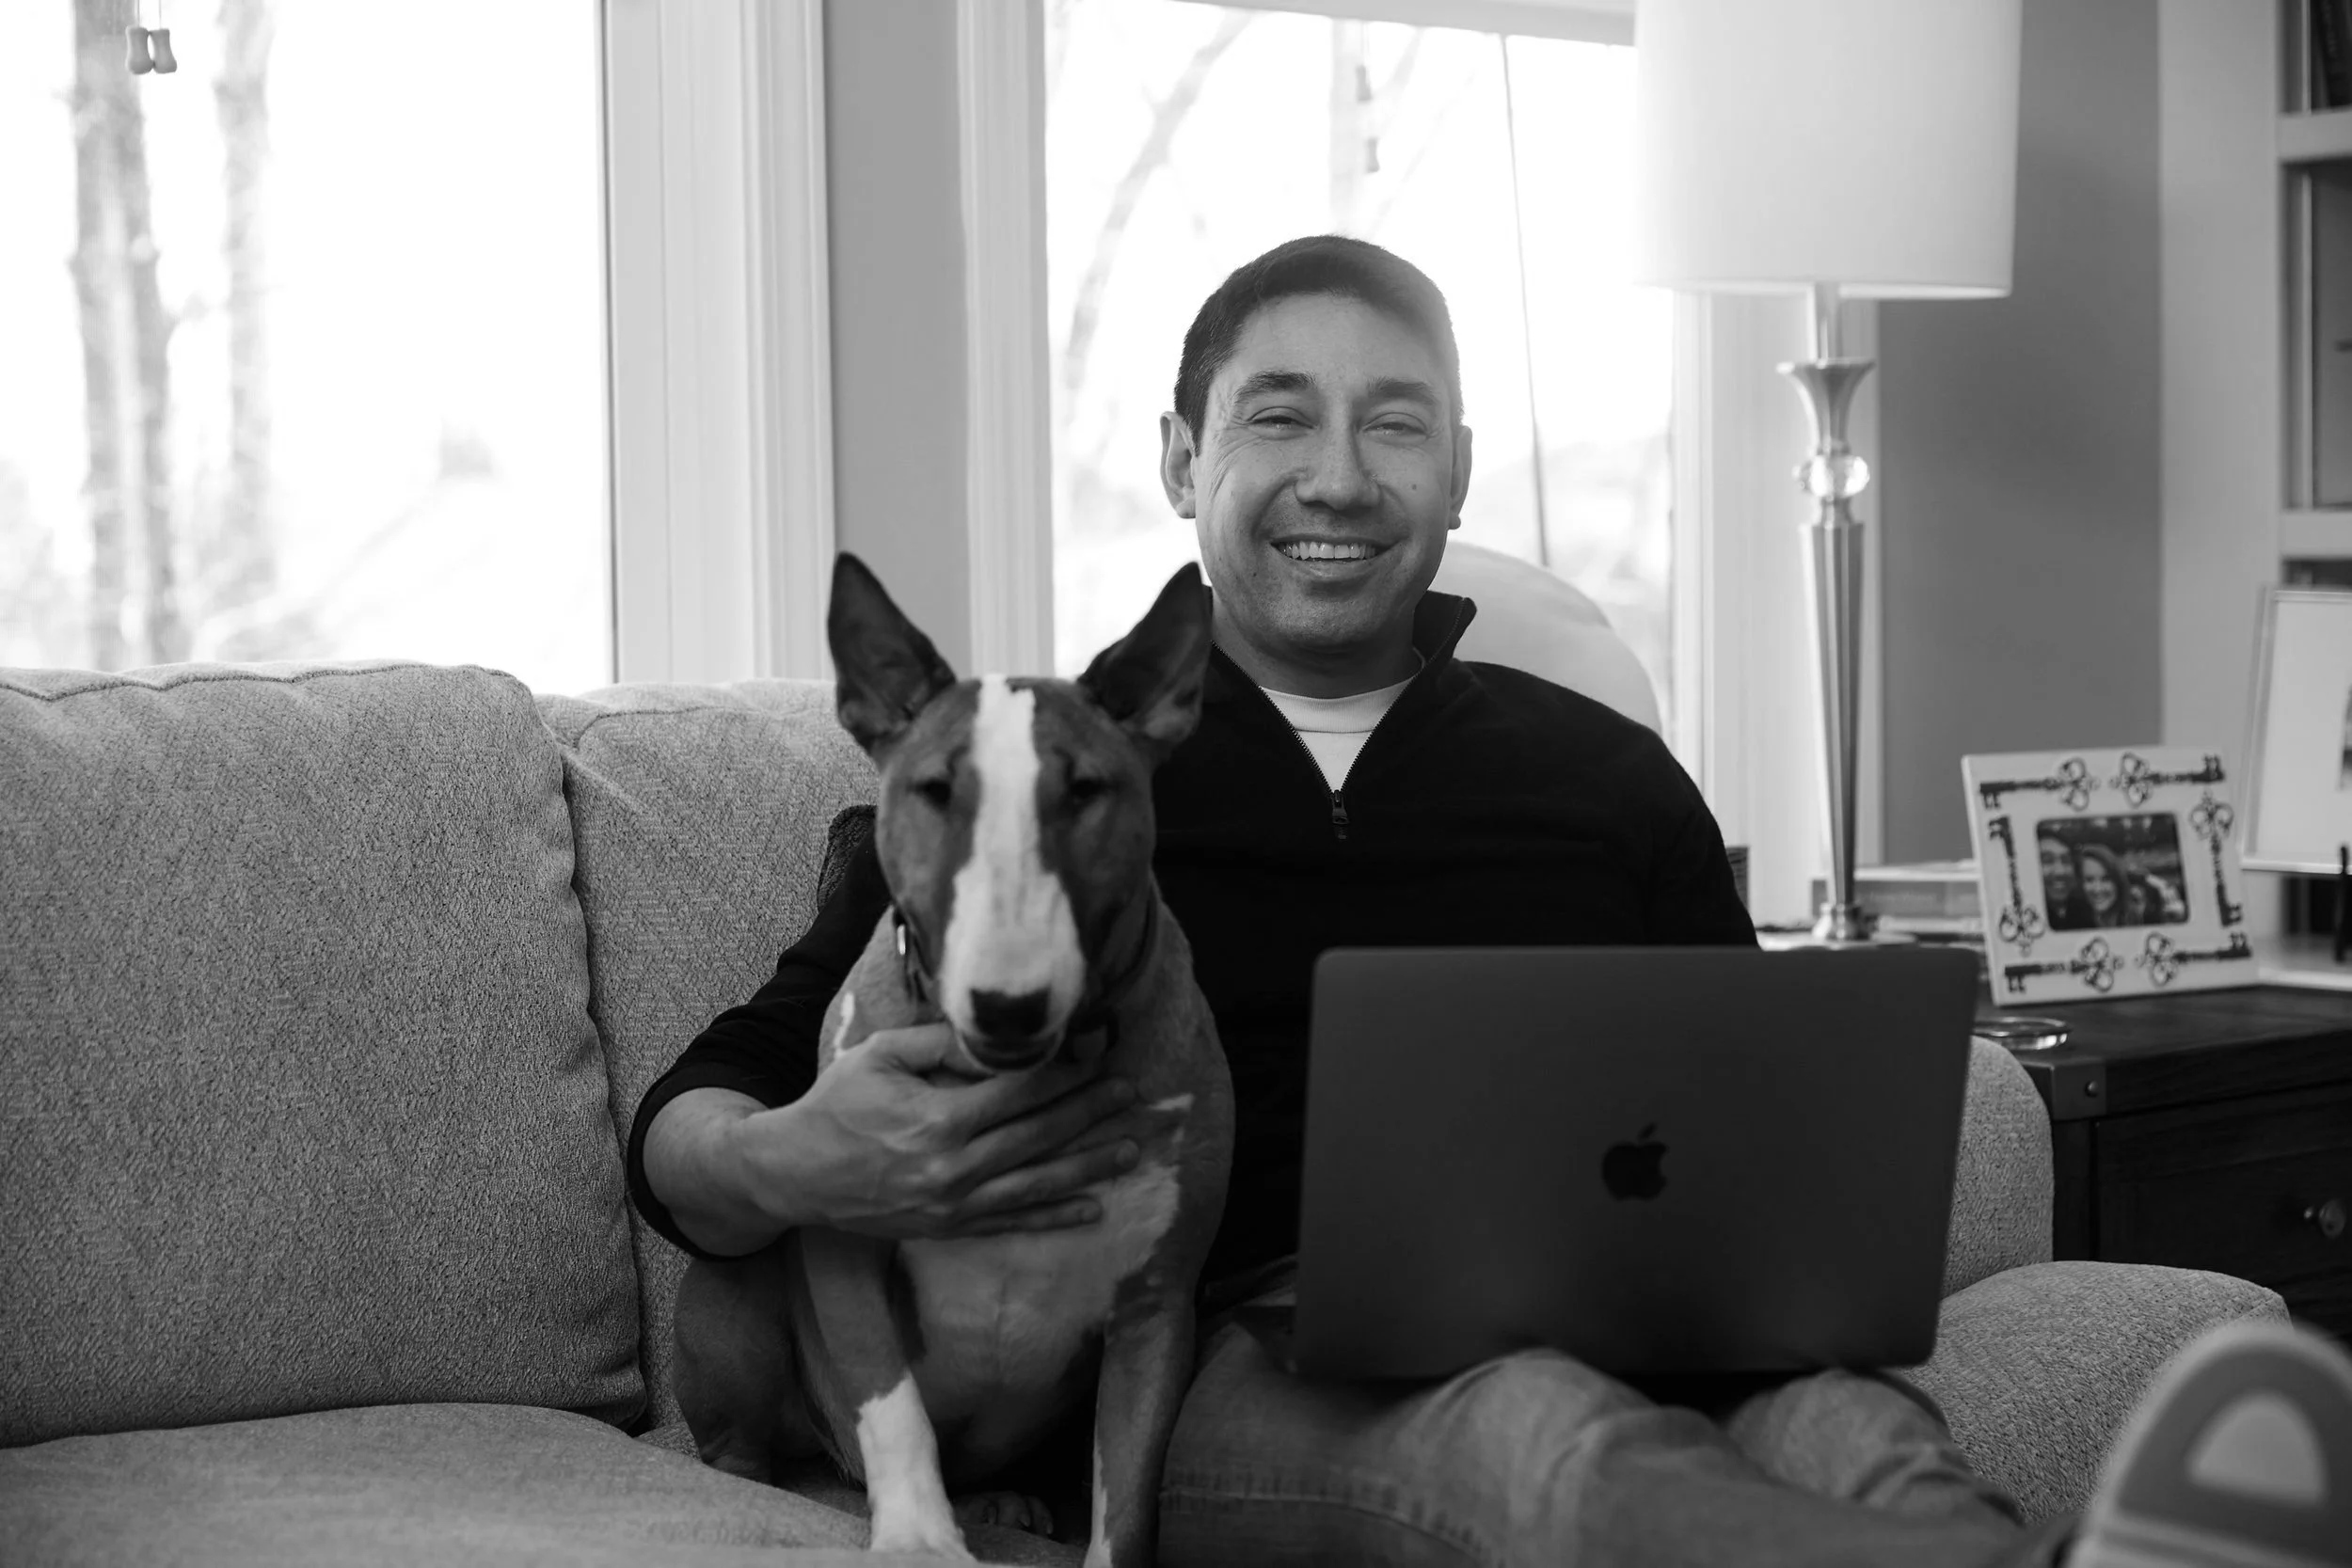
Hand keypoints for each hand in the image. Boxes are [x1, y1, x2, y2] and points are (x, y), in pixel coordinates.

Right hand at [738, 1021, 1141, 1240]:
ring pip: (1036, 1184)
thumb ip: (937, 1042)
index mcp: (938, 1119)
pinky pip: (1012, 1223)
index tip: (1098, 1057)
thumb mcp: (878, 1056)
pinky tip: (1091, 1210)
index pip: (1018, 1093)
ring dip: (1088, 1167)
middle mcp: (953, 1166)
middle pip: (1039, 1136)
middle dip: (1091, 1114)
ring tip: (1129, 1151)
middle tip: (1134, 1097)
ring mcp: (953, 1203)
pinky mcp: (949, 1227)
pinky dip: (1054, 1217)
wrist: (792, 1175)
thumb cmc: (835, 1105)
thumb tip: (993, 1033)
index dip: (1063, 1074)